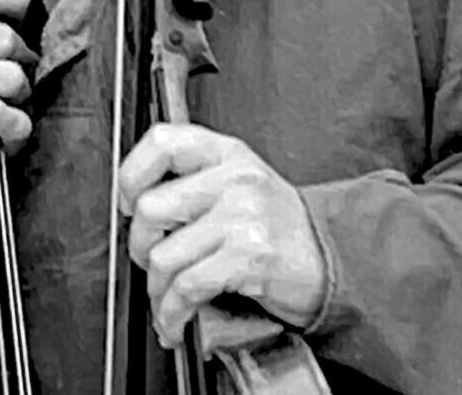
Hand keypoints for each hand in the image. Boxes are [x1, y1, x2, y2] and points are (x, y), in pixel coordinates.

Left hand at [117, 124, 326, 337]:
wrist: (334, 260)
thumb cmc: (280, 227)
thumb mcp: (241, 184)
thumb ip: (195, 183)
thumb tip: (136, 208)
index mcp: (227, 154)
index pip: (162, 142)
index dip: (132, 174)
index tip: (127, 201)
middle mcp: (234, 178)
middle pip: (151, 208)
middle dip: (139, 247)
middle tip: (149, 263)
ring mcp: (243, 215)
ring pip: (164, 255)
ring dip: (156, 291)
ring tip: (165, 302)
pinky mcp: (248, 256)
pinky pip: (187, 287)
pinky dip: (173, 313)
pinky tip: (177, 321)